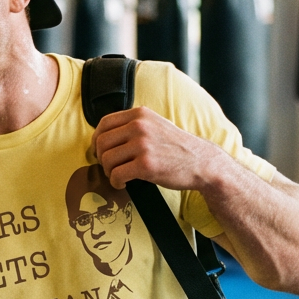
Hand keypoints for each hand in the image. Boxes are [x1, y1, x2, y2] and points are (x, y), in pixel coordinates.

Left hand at [93, 107, 223, 191]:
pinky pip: (116, 175)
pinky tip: (123, 184)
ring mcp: (142, 145)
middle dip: (101, 158)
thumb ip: (133, 126)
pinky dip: (116, 182)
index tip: (99, 151)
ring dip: (109, 172)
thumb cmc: (176, 147)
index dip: (97, 139)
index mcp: (140, 114)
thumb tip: (104, 137)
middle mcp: (139, 126)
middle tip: (110, 167)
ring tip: (118, 176)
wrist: (201, 162)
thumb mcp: (155, 125)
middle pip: (101, 142)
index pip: (104, 123)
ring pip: (106, 159)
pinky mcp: (145, 165)